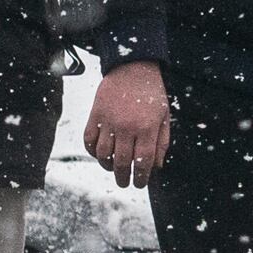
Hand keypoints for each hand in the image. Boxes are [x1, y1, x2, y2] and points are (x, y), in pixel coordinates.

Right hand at [84, 60, 170, 184]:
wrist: (132, 68)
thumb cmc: (151, 93)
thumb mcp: (164, 116)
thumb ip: (162, 143)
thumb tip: (156, 167)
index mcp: (147, 128)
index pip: (142, 162)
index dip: (140, 178)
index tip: (139, 184)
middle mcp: (127, 127)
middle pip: (121, 162)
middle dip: (123, 178)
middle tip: (125, 183)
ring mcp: (109, 121)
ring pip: (102, 154)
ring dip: (107, 166)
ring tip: (113, 168)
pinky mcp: (95, 115)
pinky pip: (89, 140)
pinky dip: (92, 151)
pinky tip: (99, 154)